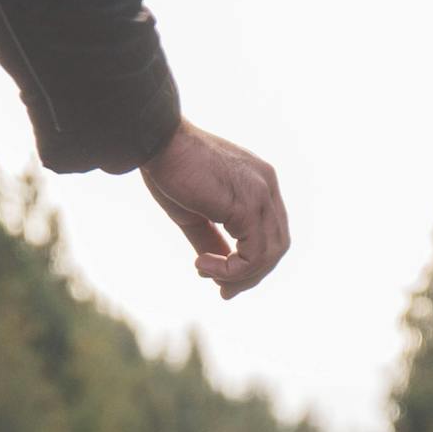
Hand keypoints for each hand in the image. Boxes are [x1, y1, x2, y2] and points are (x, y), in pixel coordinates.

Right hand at [140, 120, 289, 297]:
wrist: (156, 141)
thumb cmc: (170, 170)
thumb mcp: (195, 214)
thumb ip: (212, 240)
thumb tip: (221, 271)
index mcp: (259, 184)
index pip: (270, 233)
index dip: (251, 262)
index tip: (221, 278)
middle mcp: (267, 187)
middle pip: (276, 247)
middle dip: (250, 276)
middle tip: (222, 290)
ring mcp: (261, 194)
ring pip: (269, 254)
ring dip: (239, 276)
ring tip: (206, 273)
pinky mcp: (248, 204)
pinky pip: (253, 254)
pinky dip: (231, 269)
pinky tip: (203, 264)